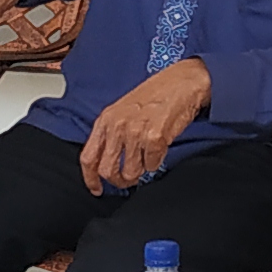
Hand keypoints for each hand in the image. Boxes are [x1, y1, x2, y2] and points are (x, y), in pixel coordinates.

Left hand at [80, 59, 208, 191]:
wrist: (182, 82)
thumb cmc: (156, 95)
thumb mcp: (123, 110)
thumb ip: (112, 133)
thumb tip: (107, 161)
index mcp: (106, 120)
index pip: (88, 157)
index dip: (90, 179)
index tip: (97, 189)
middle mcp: (117, 126)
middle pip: (107, 170)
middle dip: (119, 181)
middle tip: (129, 179)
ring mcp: (135, 132)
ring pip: (130, 172)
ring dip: (141, 171)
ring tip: (147, 157)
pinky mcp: (154, 138)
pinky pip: (151, 166)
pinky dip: (156, 163)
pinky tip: (159, 149)